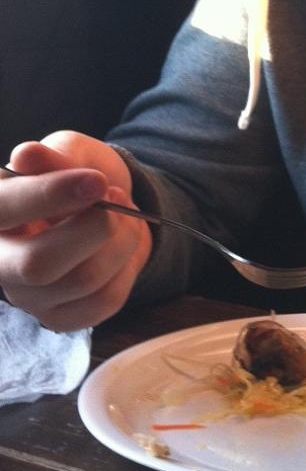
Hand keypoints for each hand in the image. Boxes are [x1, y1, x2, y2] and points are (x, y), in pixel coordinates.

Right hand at [0, 133, 152, 329]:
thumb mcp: (69, 153)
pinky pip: (105, 302)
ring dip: (122, 240)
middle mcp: (0, 260)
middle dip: (94, 228)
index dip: (50, 195)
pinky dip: (128, 269)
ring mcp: (27, 295)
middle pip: (38, 264)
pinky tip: (122, 248)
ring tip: (127, 214)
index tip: (96, 181)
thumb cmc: (78, 176)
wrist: (107, 205)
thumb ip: (53, 156)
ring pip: (83, 280)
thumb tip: (27, 156)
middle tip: (117, 197)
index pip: (5, 209)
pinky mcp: (59, 317)